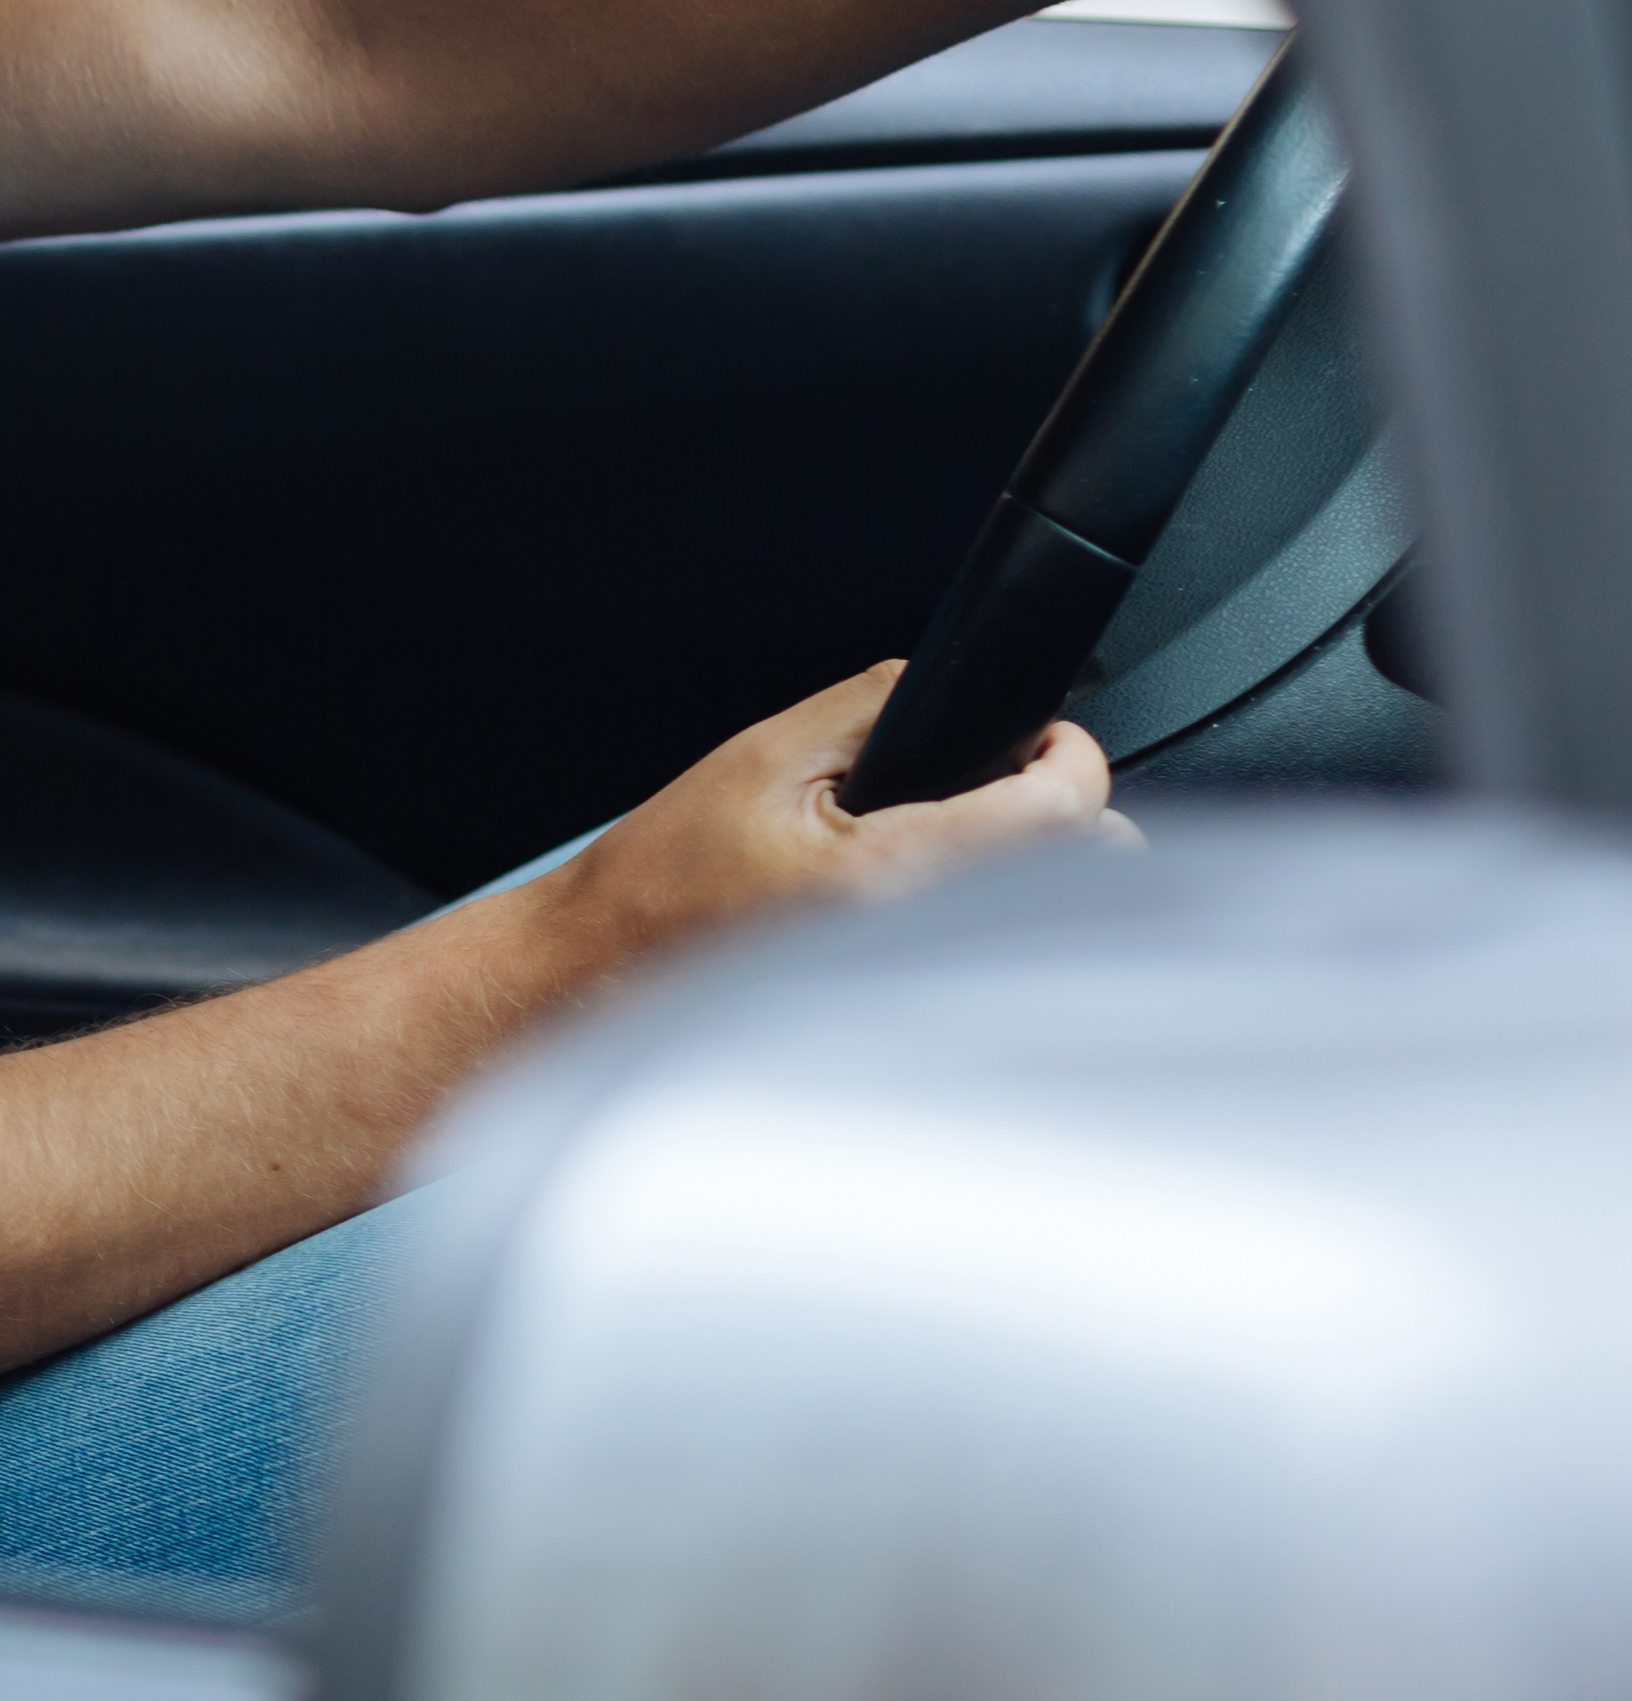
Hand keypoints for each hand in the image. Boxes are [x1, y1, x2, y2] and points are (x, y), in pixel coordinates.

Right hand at [546, 659, 1134, 975]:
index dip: (1068, 754)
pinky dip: (1002, 916)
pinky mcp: (924, 1011)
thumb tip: (965, 690)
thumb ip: (875, 706)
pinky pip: (1009, 953)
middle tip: (999, 785)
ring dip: (1036, 866)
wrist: (608, 966)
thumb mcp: (764, 754)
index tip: (1045, 740)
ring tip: (964, 842)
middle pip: (1091, 866)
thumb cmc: (665, 878)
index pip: (1066, 808)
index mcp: (893, 873)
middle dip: (1058, 810)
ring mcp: (931, 986)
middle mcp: (928, 943)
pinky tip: (943, 899)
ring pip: (1061, 914)